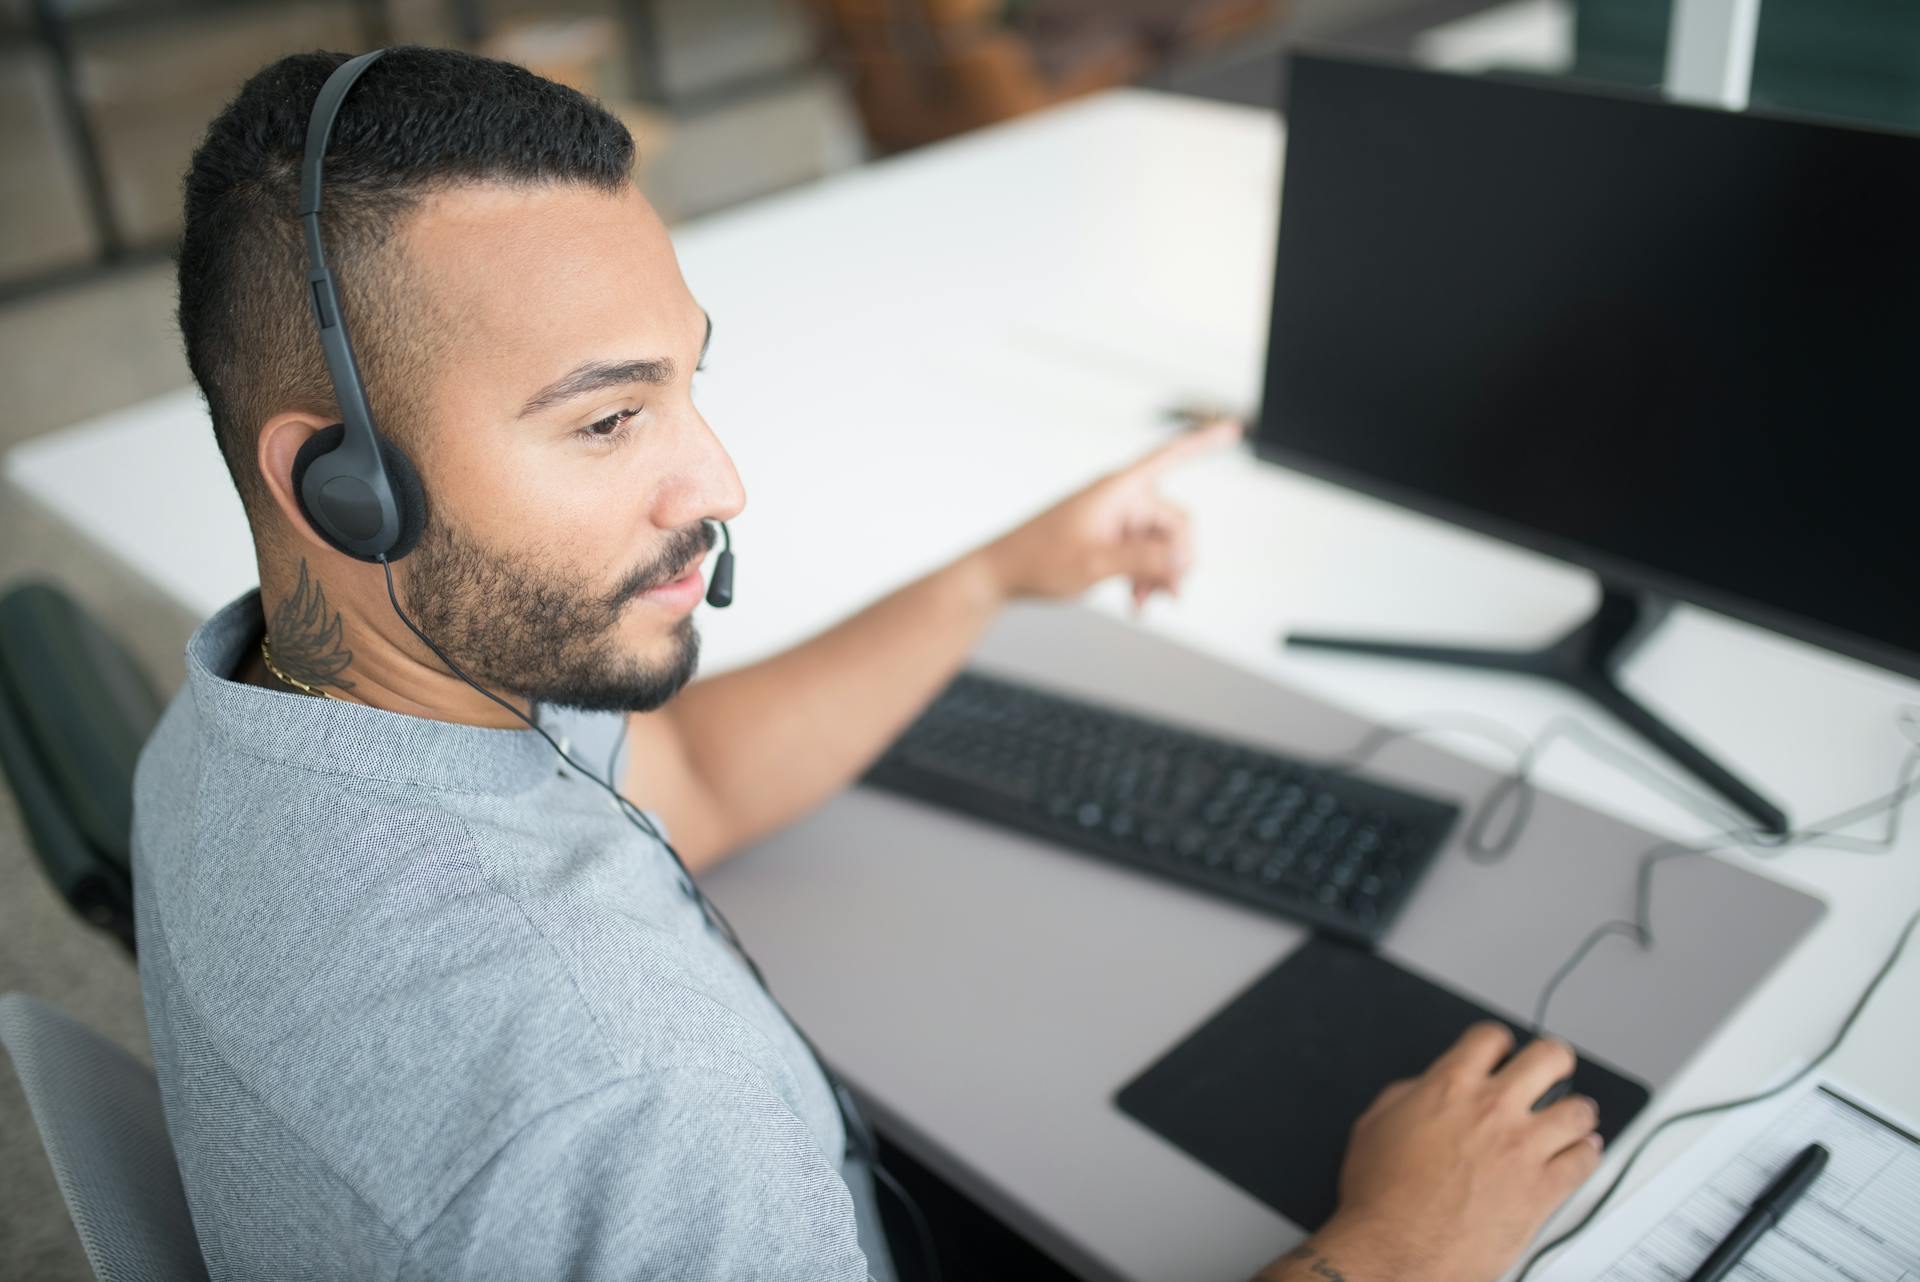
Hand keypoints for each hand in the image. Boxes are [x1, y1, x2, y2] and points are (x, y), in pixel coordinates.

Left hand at [976, 419, 1242, 613]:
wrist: (1000, 574)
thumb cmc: (1038, 561)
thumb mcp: (1095, 564)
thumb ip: (1144, 559)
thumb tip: (1184, 558)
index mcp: (1117, 490)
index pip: (1169, 456)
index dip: (1203, 443)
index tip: (1233, 430)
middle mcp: (1120, 499)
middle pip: (1175, 522)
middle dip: (1176, 559)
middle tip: (1169, 596)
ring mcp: (1114, 519)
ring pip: (1160, 543)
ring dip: (1159, 573)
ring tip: (1144, 603)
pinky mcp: (1108, 537)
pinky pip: (1142, 553)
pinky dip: (1144, 575)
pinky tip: (1137, 600)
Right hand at [1271, 1023, 1602, 1281]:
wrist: (1397, 1251)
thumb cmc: (1381, 1198)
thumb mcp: (1374, 1126)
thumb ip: (1408, 1096)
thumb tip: (1425, 1088)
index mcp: (1449, 1087)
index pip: (1491, 1038)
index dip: (1500, 1042)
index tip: (1504, 1051)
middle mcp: (1493, 1109)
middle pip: (1549, 1057)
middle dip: (1554, 1060)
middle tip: (1553, 1070)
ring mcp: (1523, 1148)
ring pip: (1578, 1110)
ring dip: (1576, 1112)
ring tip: (1572, 1119)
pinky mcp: (1543, 1189)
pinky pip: (1584, 1160)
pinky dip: (1587, 1154)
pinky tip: (1580, 1155)